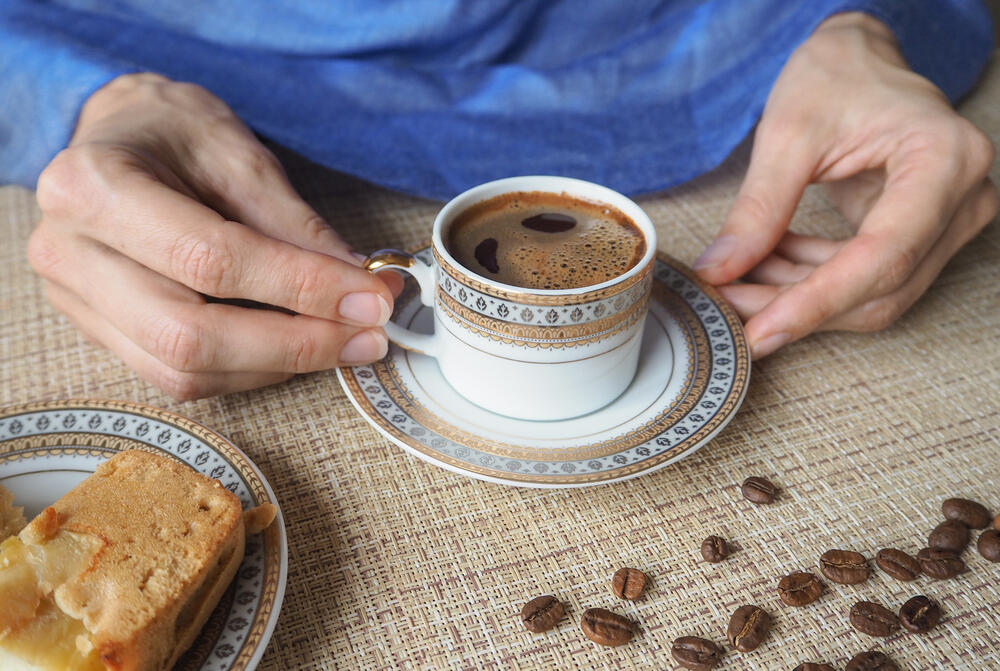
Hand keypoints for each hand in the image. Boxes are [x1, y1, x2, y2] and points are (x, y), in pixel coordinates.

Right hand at [29, 73, 400, 398]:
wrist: (115, 138)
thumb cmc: (173, 134)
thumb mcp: (239, 153)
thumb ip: (295, 224)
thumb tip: (360, 286)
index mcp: (93, 187)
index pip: (210, 258)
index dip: (300, 286)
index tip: (368, 298)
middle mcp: (68, 253)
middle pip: (187, 335)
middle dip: (293, 344)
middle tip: (367, 336)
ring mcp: (75, 301)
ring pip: (183, 370)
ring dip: (277, 365)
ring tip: (346, 342)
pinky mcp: (100, 333)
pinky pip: (178, 375)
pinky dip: (250, 370)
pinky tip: (297, 347)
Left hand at [694, 12, 996, 358]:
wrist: (859, 61)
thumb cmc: (834, 77)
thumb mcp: (788, 134)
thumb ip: (758, 208)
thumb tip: (720, 272)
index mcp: (943, 160)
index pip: (884, 255)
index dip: (818, 303)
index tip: (761, 331)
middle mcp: (962, 199)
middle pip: (880, 287)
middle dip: (797, 306)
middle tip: (727, 306)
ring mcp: (947, 222)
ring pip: (872, 294)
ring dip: (798, 297)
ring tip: (736, 281)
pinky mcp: (922, 235)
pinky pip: (865, 279)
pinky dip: (809, 281)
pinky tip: (765, 264)